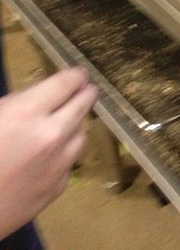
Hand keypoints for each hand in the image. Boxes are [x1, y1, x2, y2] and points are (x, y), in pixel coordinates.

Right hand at [0, 67, 97, 238]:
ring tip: (63, 123)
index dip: (76, 75)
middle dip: (84, 93)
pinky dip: (64, 154)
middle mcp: (51, 135)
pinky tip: (49, 155)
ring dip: (74, 125)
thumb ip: (14, 104)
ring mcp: (58, 163)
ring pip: (81, 133)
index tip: (79, 73)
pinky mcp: (58, 188)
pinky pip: (70, 161)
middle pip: (84, 103)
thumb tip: (37, 96)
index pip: (68, 82)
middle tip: (83, 89)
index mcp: (27, 113)